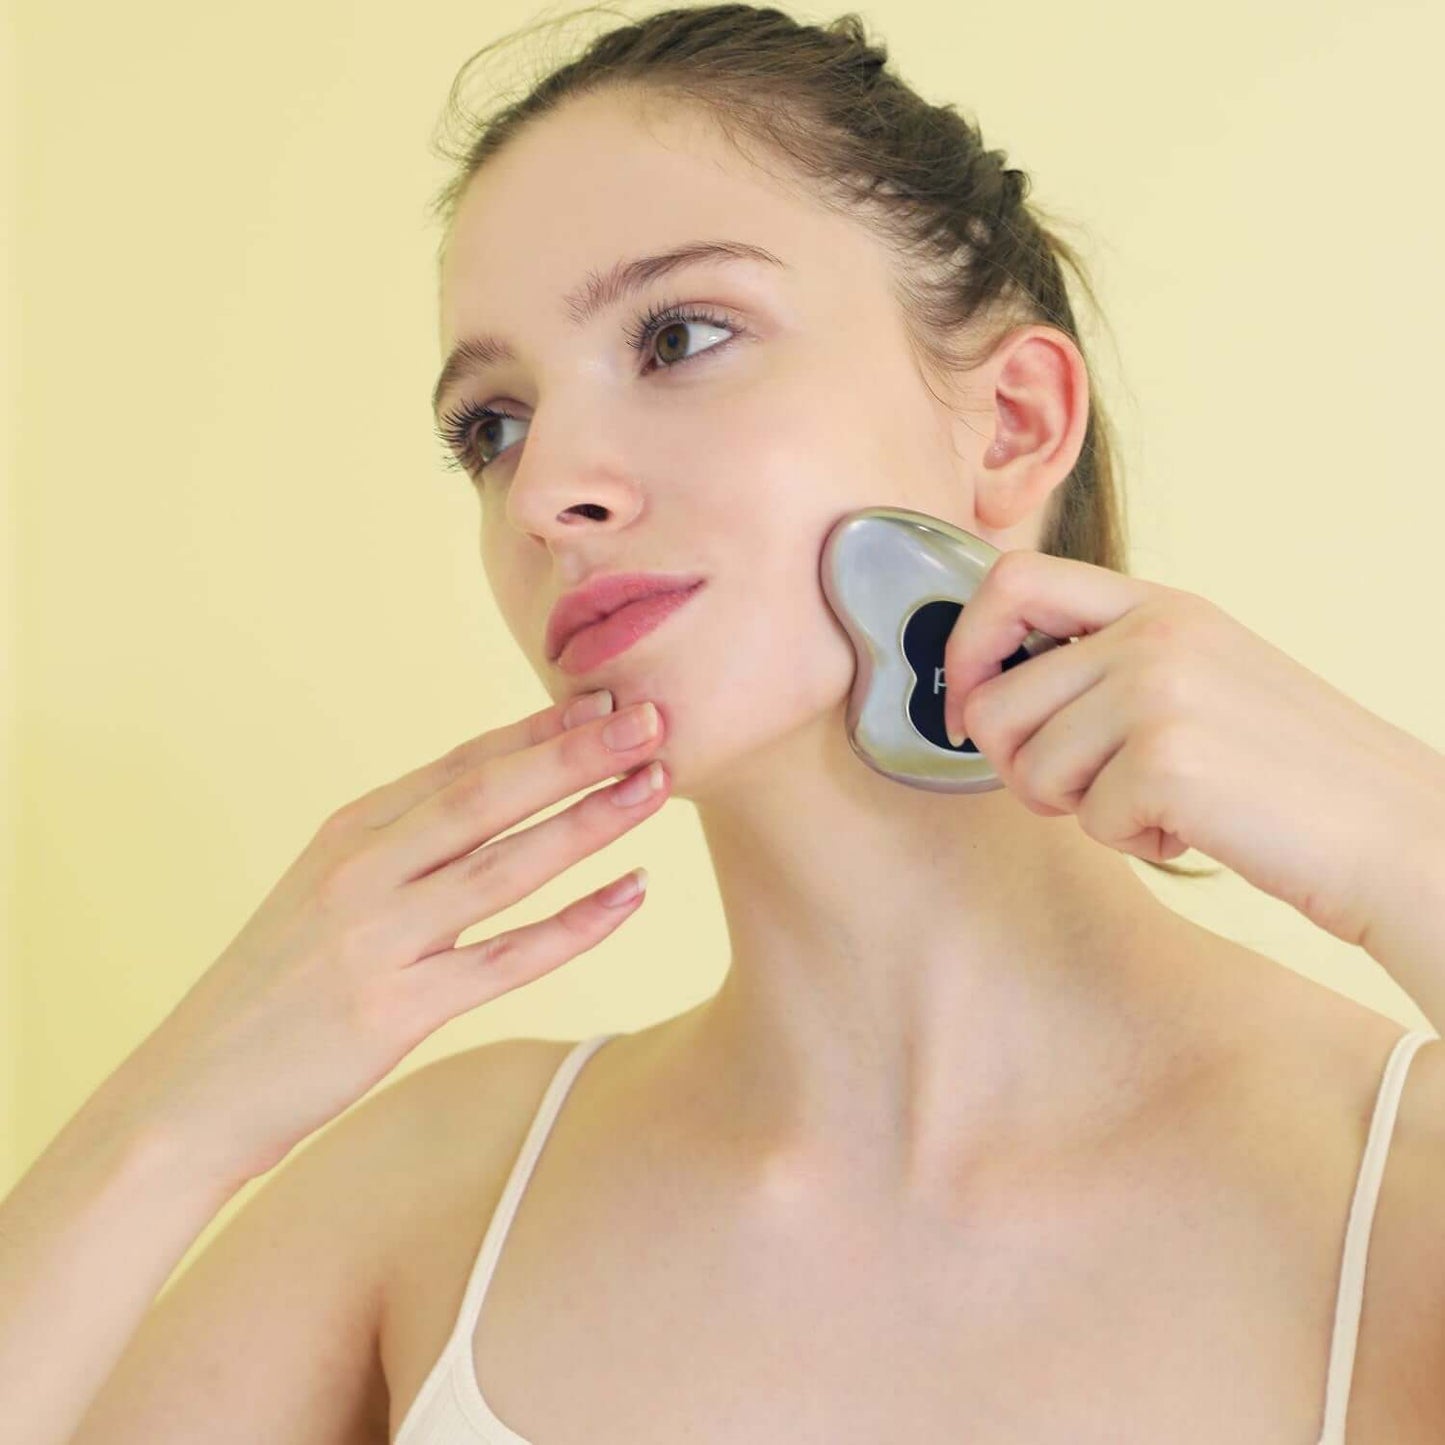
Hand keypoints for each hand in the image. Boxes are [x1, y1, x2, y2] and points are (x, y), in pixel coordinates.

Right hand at [102, 691, 667, 1188]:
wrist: (192, 1093)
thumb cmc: (275, 989)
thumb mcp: (326, 892)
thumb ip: (401, 847)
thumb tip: (491, 801)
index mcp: (349, 832)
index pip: (461, 764)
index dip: (539, 729)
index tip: (607, 698)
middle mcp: (362, 872)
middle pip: (487, 797)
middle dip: (574, 753)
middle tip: (652, 718)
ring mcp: (377, 939)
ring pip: (504, 867)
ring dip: (586, 823)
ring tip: (655, 787)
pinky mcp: (396, 1010)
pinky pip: (506, 959)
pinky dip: (576, 925)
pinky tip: (631, 895)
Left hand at [943, 548, 1444, 953]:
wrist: (1399, 830)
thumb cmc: (1291, 770)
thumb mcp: (1201, 676)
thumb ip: (1109, 664)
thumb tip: (988, 692)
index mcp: (1160, 605)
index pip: (1012, 580)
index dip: (965, 649)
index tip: (969, 708)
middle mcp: (1153, 635)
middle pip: (996, 700)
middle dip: (1017, 766)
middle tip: (1081, 792)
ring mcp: (1159, 694)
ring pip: (1028, 769)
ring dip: (1081, 809)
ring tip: (1158, 804)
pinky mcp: (1167, 763)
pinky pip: (1088, 821)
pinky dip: (1133, 843)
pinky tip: (1194, 829)